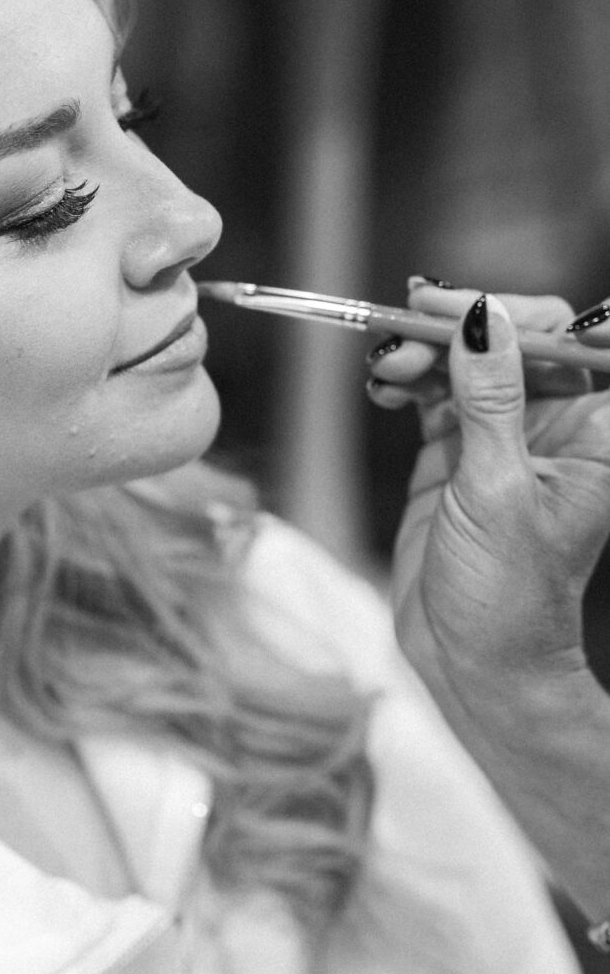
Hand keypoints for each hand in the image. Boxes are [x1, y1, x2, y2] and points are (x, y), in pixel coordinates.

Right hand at [374, 284, 609, 727]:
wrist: (471, 663)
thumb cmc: (506, 595)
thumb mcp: (497, 490)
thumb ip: (491, 400)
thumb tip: (486, 320)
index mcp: (591, 431)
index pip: (568, 341)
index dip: (518, 314)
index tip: (463, 310)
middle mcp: (550, 426)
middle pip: (509, 340)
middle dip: (458, 327)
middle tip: (407, 324)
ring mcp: (499, 438)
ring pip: (464, 361)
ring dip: (422, 351)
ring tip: (387, 368)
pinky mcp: (453, 456)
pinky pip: (431, 394)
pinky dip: (405, 381)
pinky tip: (384, 386)